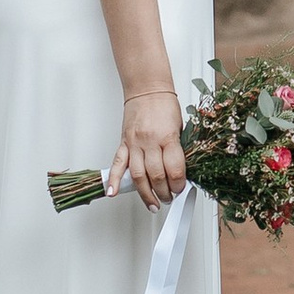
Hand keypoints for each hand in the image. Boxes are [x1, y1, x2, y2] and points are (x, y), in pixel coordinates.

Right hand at [109, 83, 185, 211]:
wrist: (147, 89)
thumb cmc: (165, 105)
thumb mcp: (180, 128)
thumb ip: (178, 150)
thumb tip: (180, 173)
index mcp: (167, 137)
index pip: (174, 169)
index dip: (178, 184)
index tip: (180, 189)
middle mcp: (149, 141)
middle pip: (156, 175)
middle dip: (164, 192)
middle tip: (169, 198)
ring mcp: (134, 143)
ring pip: (137, 175)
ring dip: (145, 194)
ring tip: (153, 204)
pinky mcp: (124, 143)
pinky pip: (117, 164)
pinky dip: (114, 180)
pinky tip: (113, 192)